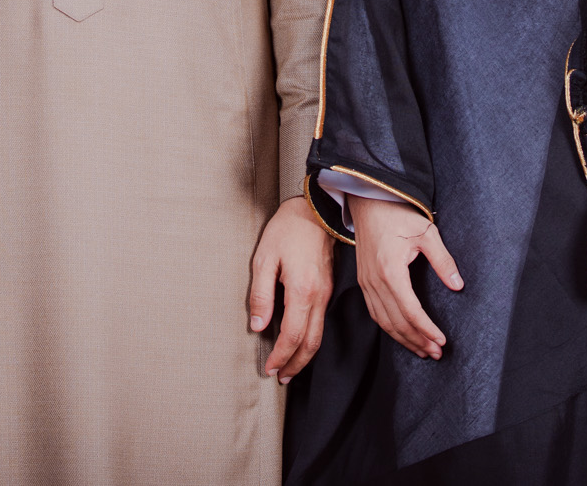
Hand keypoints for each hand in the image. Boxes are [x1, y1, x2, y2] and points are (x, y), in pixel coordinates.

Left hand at [248, 196, 334, 383]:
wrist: (315, 209)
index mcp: (302, 290)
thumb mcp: (264, 259)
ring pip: (319, 335)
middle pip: (311, 343)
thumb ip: (260, 295)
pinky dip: (311, 340)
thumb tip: (258, 326)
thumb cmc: (286, 230)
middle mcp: (319, 296)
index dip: (281, 356)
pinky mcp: (328, 288)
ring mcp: (327, 292)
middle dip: (295, 364)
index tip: (269, 369)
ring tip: (290, 368)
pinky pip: (322, 322)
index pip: (293, 335)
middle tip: (281, 378)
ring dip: (305, 356)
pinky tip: (300, 343)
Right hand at [350, 196, 461, 359]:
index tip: (442, 341)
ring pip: (384, 322)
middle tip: (436, 353)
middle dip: (417, 341)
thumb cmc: (398, 214)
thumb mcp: (426, 232)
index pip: (410, 311)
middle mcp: (375, 281)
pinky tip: (402, 334)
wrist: (369, 201)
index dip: (426, 329)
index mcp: (390, 271)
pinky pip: (375, 313)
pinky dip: (389, 328)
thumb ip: (442, 260)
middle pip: (396, 322)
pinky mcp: (364, 282)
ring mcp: (366, 283)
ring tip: (422, 350)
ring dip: (403, 339)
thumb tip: (458, 285)